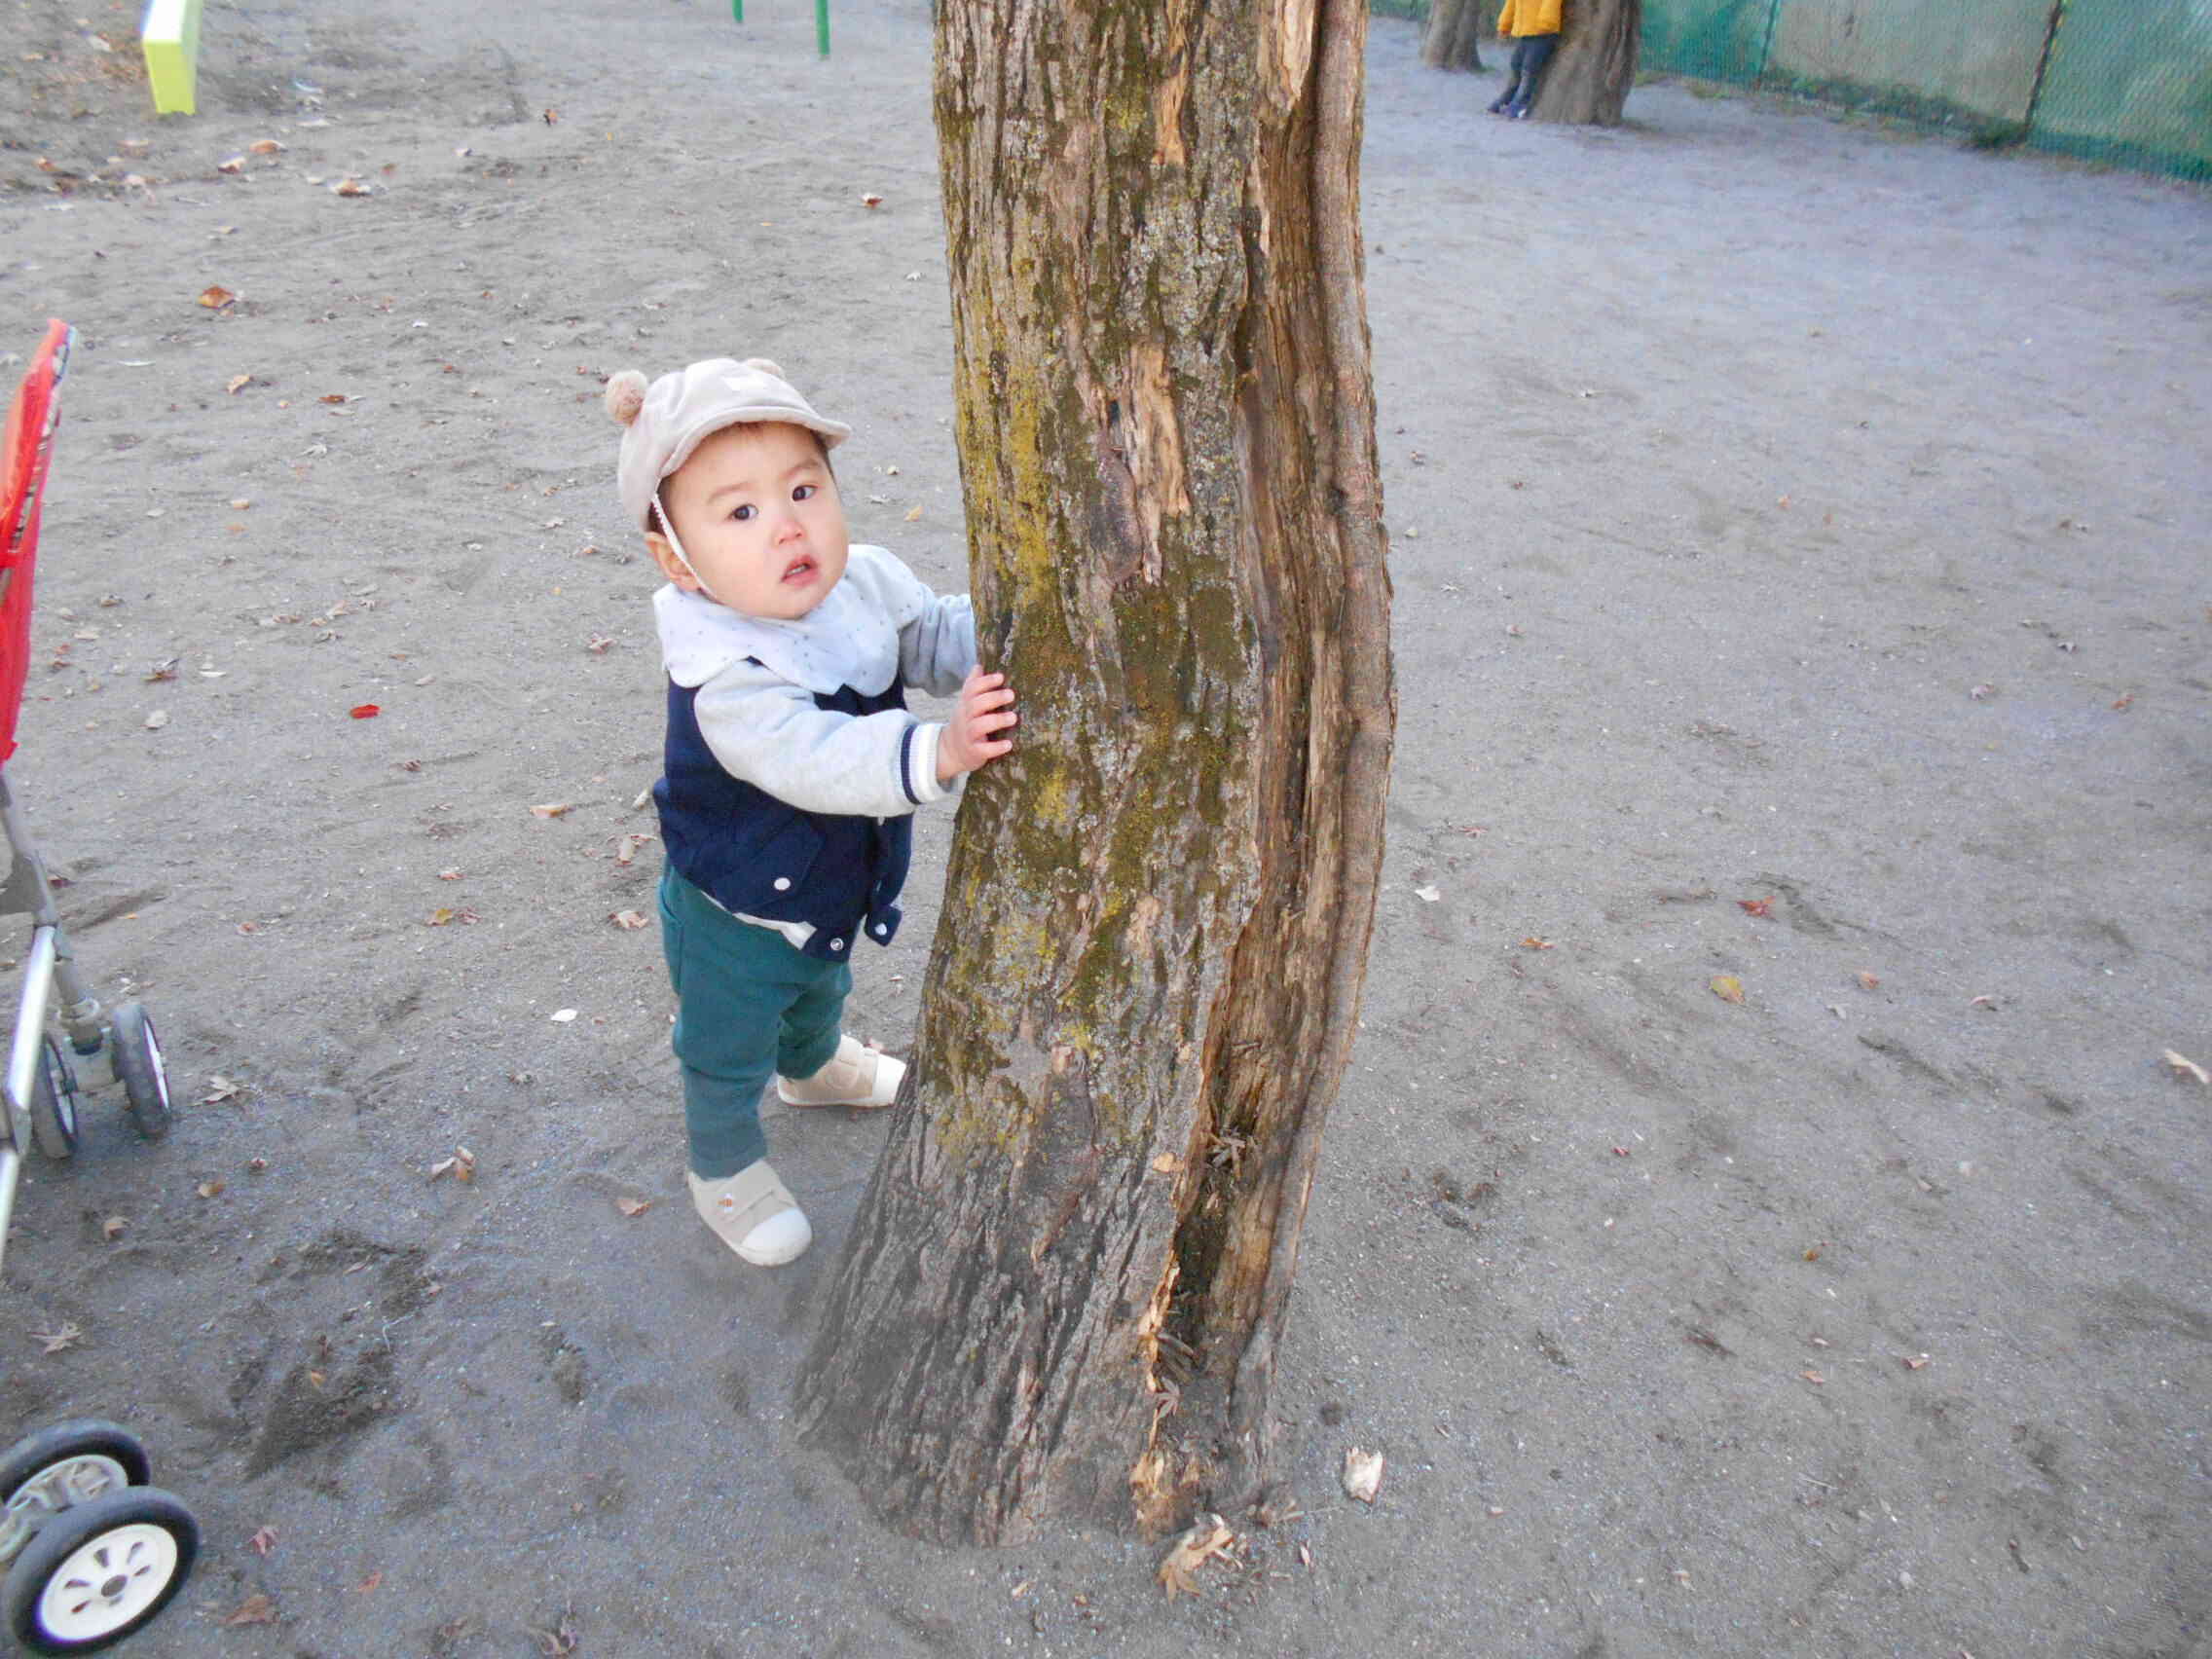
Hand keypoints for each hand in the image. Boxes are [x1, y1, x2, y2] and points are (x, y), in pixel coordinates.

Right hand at [937, 667, 1016, 782]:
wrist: (951, 751)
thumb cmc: (966, 722)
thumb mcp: (966, 703)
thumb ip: (973, 685)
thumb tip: (979, 665)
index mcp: (966, 704)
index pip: (972, 689)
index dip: (985, 682)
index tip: (1001, 677)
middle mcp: (966, 718)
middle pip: (976, 705)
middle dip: (993, 698)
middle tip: (1011, 694)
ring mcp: (969, 735)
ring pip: (979, 726)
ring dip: (996, 721)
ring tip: (1013, 717)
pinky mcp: (974, 752)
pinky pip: (983, 750)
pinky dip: (995, 748)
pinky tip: (1009, 744)